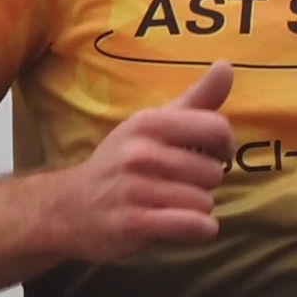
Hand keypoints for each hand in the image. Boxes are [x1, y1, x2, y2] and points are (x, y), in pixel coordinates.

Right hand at [52, 66, 234, 261]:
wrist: (70, 206)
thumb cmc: (121, 162)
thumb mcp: (152, 126)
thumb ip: (195, 100)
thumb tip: (226, 66)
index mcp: (148, 123)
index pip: (216, 129)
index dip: (225, 147)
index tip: (213, 156)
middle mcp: (141, 152)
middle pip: (213, 172)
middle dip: (204, 183)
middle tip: (180, 184)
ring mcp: (135, 188)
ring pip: (205, 202)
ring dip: (197, 209)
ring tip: (172, 204)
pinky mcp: (134, 222)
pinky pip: (193, 226)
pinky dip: (199, 230)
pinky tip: (185, 225)